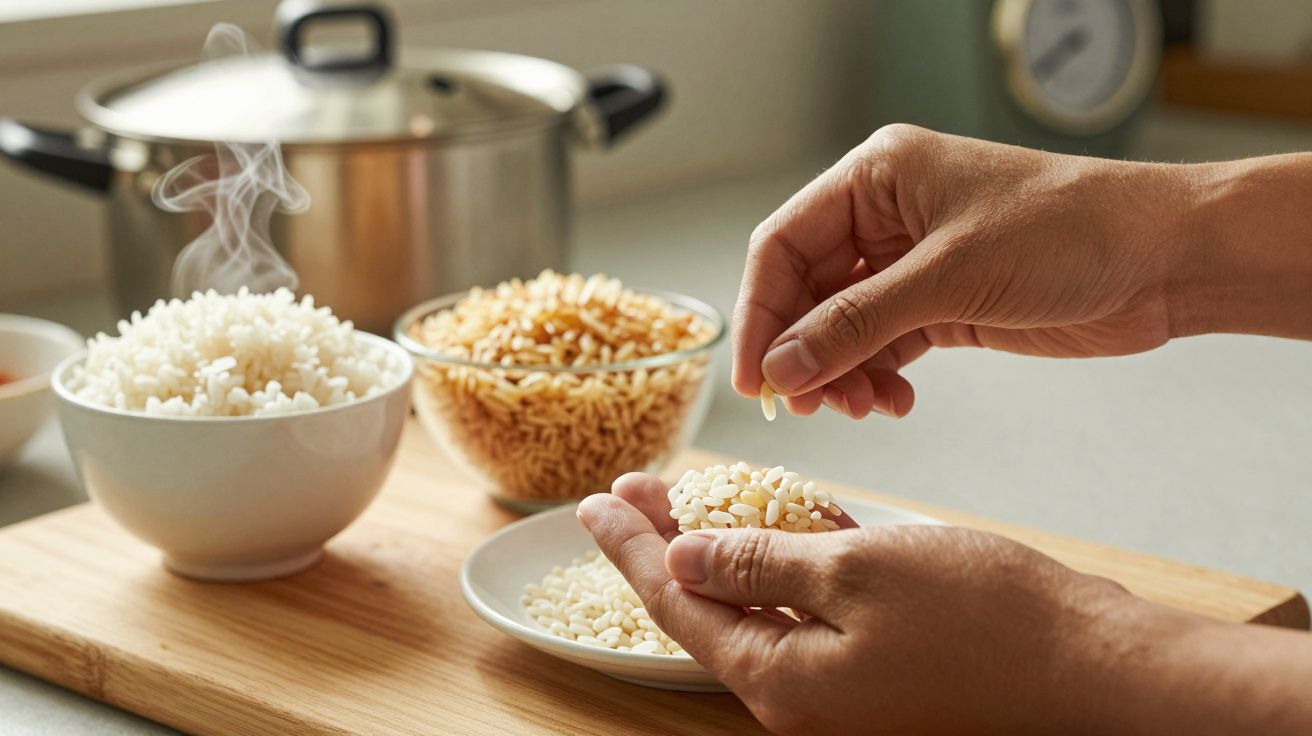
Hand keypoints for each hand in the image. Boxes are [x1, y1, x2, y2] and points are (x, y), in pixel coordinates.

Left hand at [577, 473, 1145, 734]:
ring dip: (726, 547)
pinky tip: (774, 516)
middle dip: (667, 545)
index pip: (677, 607)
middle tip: (632, 489)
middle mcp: (805, 691)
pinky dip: (790, 560)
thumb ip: (761, 565)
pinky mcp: (884, 659)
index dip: (630, 550)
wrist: (1098, 667)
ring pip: (761, 603)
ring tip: (684, 496)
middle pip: (710, 608)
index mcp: (784, 681)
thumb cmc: (988, 620)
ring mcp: (847, 680)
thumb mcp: (857, 572)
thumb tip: (683, 560)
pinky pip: (816, 606)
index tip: (594, 503)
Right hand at [733, 125, 1196, 418]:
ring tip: (858, 407)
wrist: (1165, 259)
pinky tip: (892, 402)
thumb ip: (858, 323)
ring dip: (841, 372)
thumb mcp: (950, 276)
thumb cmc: (1071, 231)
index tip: (754, 376)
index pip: (784, 245)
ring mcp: (914, 263)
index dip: (761, 313)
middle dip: (803, 351)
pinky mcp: (944, 304)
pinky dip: (878, 377)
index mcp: (877, 177)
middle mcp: (886, 216)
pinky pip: (884, 346)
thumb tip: (784, 365)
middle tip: (805, 406)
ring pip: (843, 326)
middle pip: (808, 291)